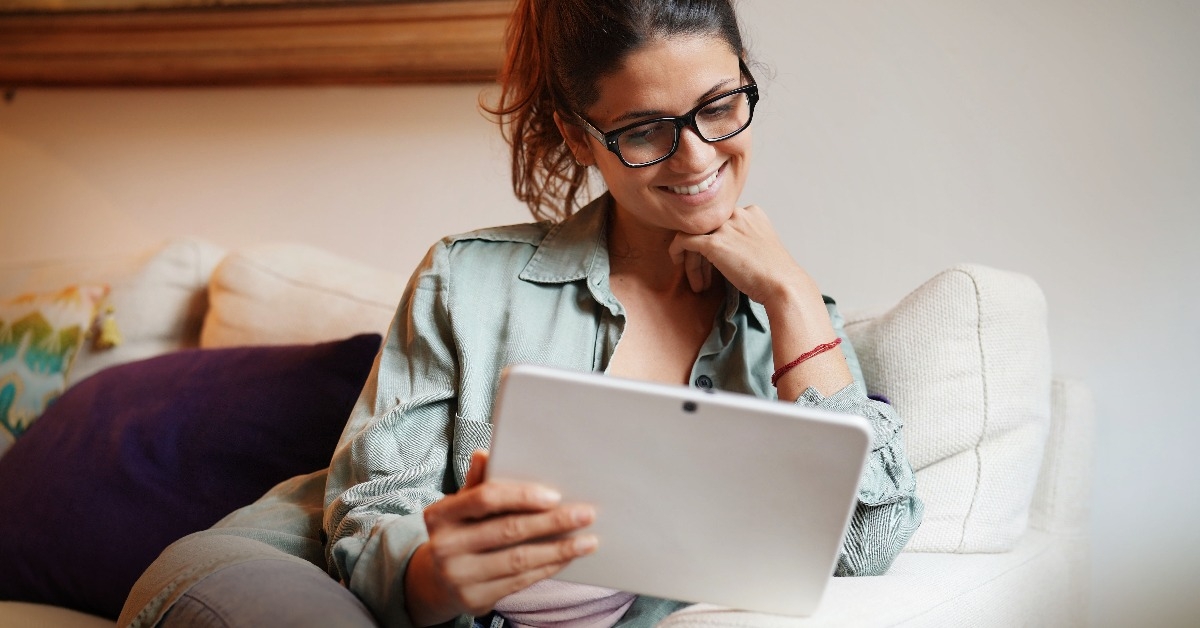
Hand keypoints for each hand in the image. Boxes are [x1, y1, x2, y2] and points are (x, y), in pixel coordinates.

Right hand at [404, 450, 596, 625]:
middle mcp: (445, 547)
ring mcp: (459, 576)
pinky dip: (548, 568)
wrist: (436, 582)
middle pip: (508, 530)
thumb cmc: (458, 533)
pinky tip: (567, 557)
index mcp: (440, 515)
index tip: (554, 495)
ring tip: (588, 541)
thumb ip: (476, 483)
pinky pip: (520, 581)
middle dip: (552, 522)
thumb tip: (485, 453)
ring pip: (519, 560)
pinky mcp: (475, 600)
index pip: (485, 499)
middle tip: (586, 514)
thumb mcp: (459, 507)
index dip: (521, 496)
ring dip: (559, 549)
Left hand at [668, 205, 812, 306]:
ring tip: (699, 283)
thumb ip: (743, 240)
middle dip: (701, 254)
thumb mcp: (761, 247)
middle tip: (704, 277)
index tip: (715, 266)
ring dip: (692, 259)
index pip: (721, 222)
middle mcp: (738, 214)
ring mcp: (725, 227)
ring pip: (694, 235)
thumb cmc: (775, 275)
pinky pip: (683, 240)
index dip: (714, 243)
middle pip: (707, 228)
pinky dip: (677, 251)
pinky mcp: (714, 243)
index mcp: (752, 213)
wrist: (782, 285)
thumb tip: (723, 252)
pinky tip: (677, 263)